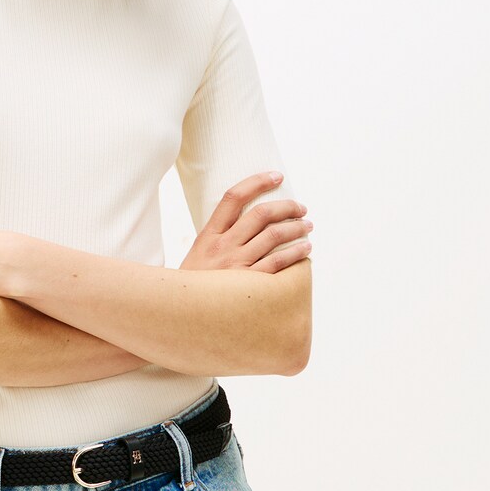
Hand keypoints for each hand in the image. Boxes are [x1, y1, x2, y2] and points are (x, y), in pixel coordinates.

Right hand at [179, 172, 312, 274]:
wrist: (182, 314)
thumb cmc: (195, 284)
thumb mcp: (199, 255)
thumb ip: (220, 237)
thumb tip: (251, 222)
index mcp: (208, 235)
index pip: (233, 197)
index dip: (257, 182)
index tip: (277, 176)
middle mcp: (223, 246)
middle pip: (261, 214)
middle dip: (287, 207)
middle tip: (301, 208)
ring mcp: (236, 265)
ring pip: (274, 236)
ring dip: (297, 228)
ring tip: (308, 226)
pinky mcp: (249, 285)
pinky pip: (278, 263)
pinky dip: (296, 253)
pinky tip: (306, 249)